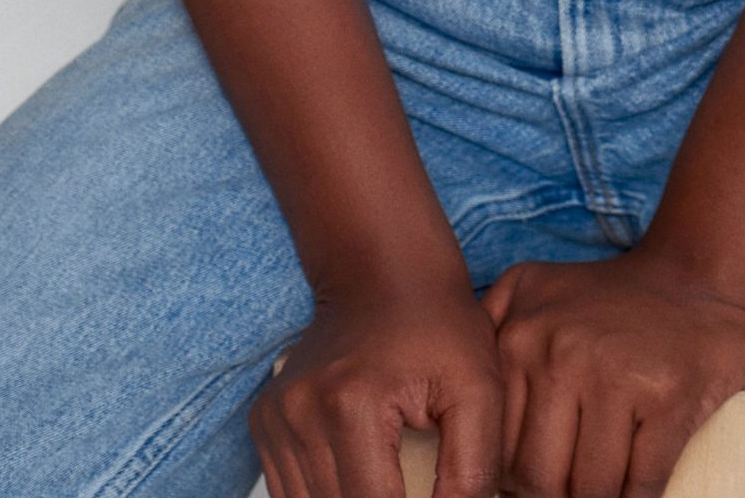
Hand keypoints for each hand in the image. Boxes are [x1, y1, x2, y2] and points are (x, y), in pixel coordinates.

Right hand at [250, 272, 503, 497]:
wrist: (385, 268)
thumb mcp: (479, 389)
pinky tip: (363, 477)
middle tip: (417, 487)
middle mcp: (299, 412)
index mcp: (351, 405)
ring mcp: (275, 416)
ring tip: (391, 481)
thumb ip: (473, 470)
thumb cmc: (439, 324)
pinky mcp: (265, 420)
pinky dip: (328, 496)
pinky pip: (291, 492)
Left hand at [480, 245, 744, 497]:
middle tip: (567, 490)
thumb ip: (487, 334)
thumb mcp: (531, 292)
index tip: (530, 482)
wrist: (697, 277)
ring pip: (590, 490)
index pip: (498, 447)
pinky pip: (641, 485)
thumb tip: (460, 423)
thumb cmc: (610, 302)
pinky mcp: (668, 398)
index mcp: (520, 333)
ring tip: (600, 486)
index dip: (513, 482)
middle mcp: (560, 352)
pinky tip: (634, 490)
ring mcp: (616, 375)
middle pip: (538, 478)